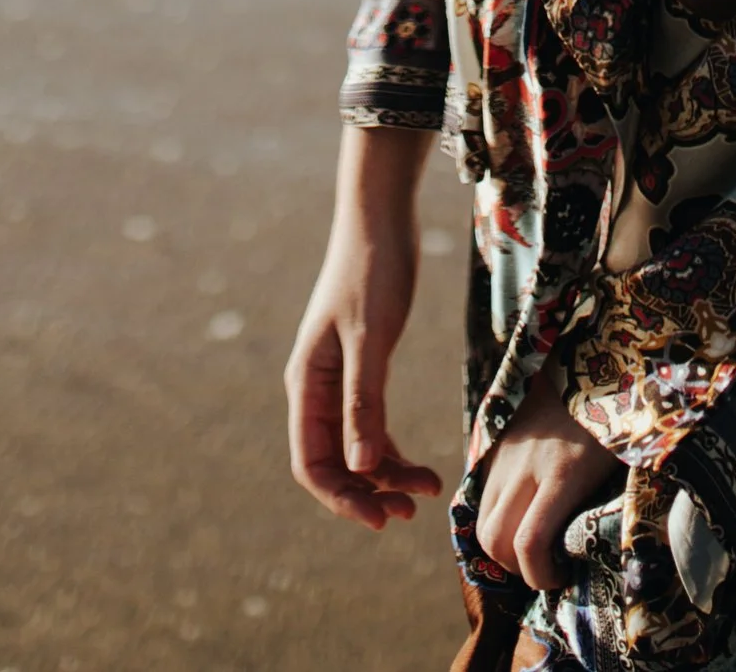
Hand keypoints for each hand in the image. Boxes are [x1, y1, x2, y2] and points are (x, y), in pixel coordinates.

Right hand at [285, 125, 446, 530]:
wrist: (381, 216)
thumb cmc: (372, 269)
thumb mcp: (371, 337)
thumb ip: (363, 401)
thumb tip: (357, 468)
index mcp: (307, 383)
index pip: (311, 462)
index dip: (341, 497)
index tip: (381, 518)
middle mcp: (316, 388)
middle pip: (333, 462)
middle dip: (368, 492)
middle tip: (410, 512)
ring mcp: (338, 379)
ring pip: (355, 447)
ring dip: (386, 474)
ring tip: (427, 492)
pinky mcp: (362, 368)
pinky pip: (370, 424)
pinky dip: (392, 448)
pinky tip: (422, 465)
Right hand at [475, 370, 621, 591]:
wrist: (586, 353)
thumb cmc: (617, 413)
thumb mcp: (620, 461)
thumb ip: (601, 504)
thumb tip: (597, 551)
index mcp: (562, 472)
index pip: (529, 543)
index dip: (539, 575)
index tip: (560, 577)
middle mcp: (526, 465)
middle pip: (495, 540)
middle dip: (516, 567)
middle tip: (546, 567)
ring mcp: (506, 453)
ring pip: (482, 520)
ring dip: (502, 545)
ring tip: (532, 544)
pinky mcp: (496, 444)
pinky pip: (484, 495)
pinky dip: (497, 517)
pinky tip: (522, 513)